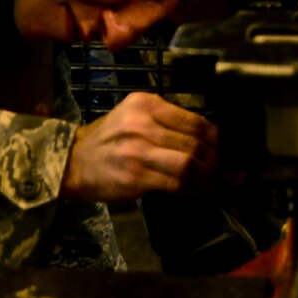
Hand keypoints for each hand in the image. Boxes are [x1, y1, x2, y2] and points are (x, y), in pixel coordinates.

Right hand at [60, 92, 217, 201]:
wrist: (72, 162)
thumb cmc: (106, 140)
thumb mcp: (133, 117)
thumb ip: (166, 122)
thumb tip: (209, 140)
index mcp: (147, 103)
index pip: (194, 120)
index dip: (215, 139)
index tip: (222, 151)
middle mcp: (144, 123)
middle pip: (195, 143)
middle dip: (216, 161)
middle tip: (226, 174)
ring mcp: (139, 150)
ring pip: (190, 164)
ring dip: (209, 179)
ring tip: (217, 187)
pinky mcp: (136, 176)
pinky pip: (176, 184)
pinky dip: (193, 191)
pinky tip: (198, 195)